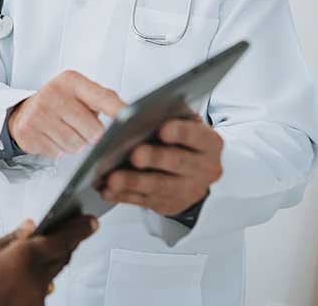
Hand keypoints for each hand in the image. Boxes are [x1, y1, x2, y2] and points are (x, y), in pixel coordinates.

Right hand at [0, 216, 96, 305]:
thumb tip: (29, 227)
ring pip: (52, 274)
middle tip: (70, 231)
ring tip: (38, 253)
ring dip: (51, 261)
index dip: (78, 230)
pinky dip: (38, 279)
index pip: (61, 241)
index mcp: (21, 259)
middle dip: (67, 243)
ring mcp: (35, 299)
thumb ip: (10, 239)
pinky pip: (42, 290)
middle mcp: (34, 281)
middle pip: (62, 257)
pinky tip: (24, 275)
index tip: (90, 223)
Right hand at [9, 71, 124, 157]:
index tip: (131, 119)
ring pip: (76, 145)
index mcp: (71, 81)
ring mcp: (39, 112)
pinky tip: (51, 137)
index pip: (102, 97)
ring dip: (75, 144)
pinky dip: (58, 149)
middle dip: (91, 135)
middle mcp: (54, 93)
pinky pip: (58, 152)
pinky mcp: (28, 130)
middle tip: (80, 127)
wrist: (24, 112)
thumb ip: (104, 99)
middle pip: (93, 130)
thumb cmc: (60, 104)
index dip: (119, 110)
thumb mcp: (80, 93)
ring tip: (65, 131)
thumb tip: (128, 113)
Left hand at [101, 117, 223, 215]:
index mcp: (209, 144)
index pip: (197, 136)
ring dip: (133, 182)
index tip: (163, 129)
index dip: (181, 133)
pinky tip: (107, 190)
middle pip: (177, 163)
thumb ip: (172, 118)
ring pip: (158, 186)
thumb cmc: (183, 142)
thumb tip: (145, 112)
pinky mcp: (167, 204)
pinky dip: (123, 196)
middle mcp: (203, 169)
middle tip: (135, 154)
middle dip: (155, 158)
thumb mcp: (186, 126)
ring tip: (113, 178)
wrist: (194, 174)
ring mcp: (187, 190)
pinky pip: (142, 200)